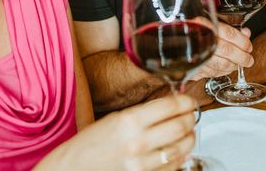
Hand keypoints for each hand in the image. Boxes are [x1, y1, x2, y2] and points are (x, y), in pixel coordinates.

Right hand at [53, 94, 195, 169]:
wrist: (73, 168)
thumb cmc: (92, 143)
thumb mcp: (116, 119)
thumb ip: (144, 113)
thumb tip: (172, 107)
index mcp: (130, 120)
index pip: (171, 106)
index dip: (186, 101)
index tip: (189, 101)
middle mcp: (138, 141)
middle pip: (180, 126)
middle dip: (191, 119)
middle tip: (192, 115)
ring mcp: (141, 163)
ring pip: (180, 148)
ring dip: (189, 138)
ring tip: (188, 133)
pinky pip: (172, 167)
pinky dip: (180, 157)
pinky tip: (178, 151)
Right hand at [189, 22, 253, 80]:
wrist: (170, 38)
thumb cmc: (192, 28)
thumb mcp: (210, 21)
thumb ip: (229, 27)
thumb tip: (246, 33)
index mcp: (205, 25)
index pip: (230, 34)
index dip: (243, 42)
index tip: (249, 46)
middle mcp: (200, 40)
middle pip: (227, 51)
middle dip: (242, 57)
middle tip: (249, 60)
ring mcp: (195, 56)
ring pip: (221, 65)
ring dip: (233, 66)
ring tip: (239, 64)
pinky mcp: (192, 68)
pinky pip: (211, 73)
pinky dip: (222, 72)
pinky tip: (226, 68)